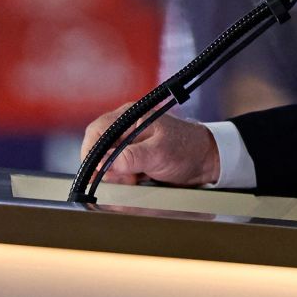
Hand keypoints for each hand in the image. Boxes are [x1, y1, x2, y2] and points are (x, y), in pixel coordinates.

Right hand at [80, 103, 220, 186]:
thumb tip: (104, 162)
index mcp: (131, 116)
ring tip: (136, 178)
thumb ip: (132, 157)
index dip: (91, 152)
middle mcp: (126, 126)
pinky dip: (122, 178)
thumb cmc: (187, 149)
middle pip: (98, 149)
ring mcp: (128, 142)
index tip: (96, 172)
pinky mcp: (131, 156)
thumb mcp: (160, 153)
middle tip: (126, 178)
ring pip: (105, 162)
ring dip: (116, 175)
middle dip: (107, 167)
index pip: (97, 130)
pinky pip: (116, 169)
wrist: (204, 160)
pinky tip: (137, 179)